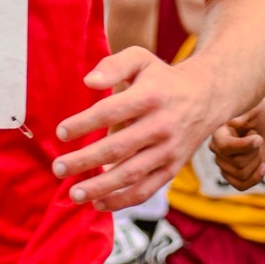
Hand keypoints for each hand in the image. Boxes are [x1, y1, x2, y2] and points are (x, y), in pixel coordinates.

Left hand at [51, 46, 217, 209]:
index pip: (110, 111)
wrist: (206, 97)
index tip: (61, 133)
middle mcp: (161, 126)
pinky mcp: (172, 168)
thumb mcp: (141, 59)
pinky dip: (122, 201)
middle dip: (84, 160)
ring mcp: (168, 150)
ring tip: (74, 194)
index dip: (84, 124)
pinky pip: (146, 190)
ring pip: (131, 174)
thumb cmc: (162, 79)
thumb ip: (114, 65)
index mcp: (150, 96)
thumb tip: (88, 81)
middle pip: (117, 148)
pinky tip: (99, 204)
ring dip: (100, 187)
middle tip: (58, 167)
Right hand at [210, 99, 264, 191]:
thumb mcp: (256, 108)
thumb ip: (244, 116)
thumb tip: (233, 123)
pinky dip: (256, 178)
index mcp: (218, 131)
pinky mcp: (233, 174)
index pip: (224, 147)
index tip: (259, 139)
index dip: (243, 146)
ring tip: (258, 149)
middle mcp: (217, 149)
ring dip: (256, 162)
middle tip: (258, 138)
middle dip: (254, 152)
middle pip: (236, 163)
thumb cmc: (262, 113)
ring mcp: (224, 163)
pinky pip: (241, 185)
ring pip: (241, 174)